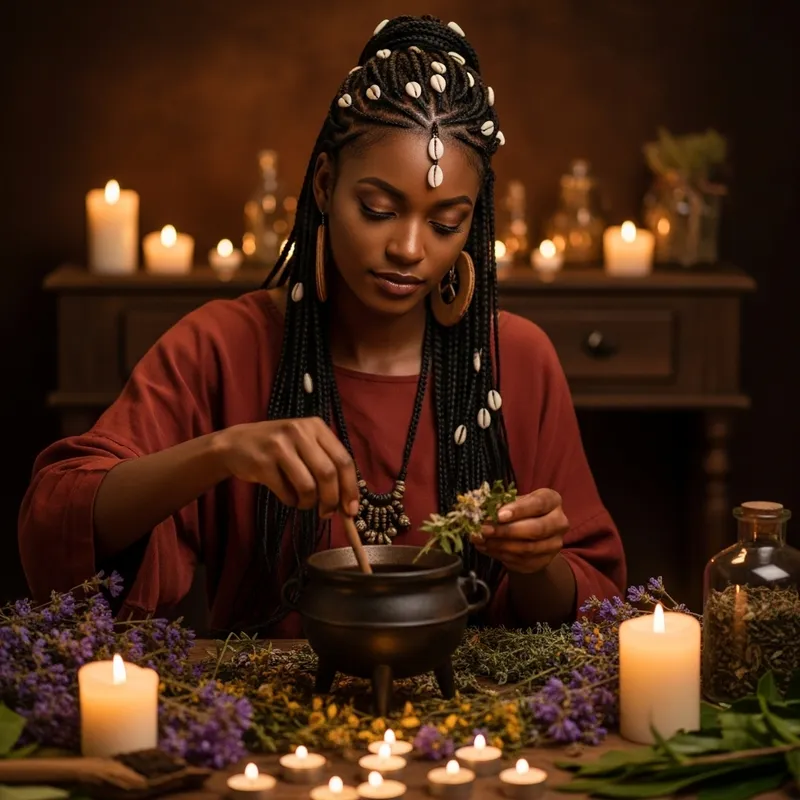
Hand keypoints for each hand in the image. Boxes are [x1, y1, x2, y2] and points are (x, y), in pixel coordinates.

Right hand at [214, 417, 359, 517]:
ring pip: (308, 486)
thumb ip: (327, 464)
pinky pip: (286, 493)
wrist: (235, 444)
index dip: (350, 488)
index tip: (351, 510)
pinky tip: (288, 497)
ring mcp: (279, 445)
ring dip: (309, 503)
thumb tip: (348, 501)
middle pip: (328, 474)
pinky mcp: (262, 462)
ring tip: (303, 503)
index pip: (344, 459)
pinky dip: (291, 501)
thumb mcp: (305, 444)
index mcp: (316, 426)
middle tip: (327, 513)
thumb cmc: (278, 448)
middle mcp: (299, 431)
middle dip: (331, 500)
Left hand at [473, 488, 567, 573]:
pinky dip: (500, 555)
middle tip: (484, 530)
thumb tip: (483, 510)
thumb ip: (501, 504)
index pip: (538, 504)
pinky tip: (486, 548)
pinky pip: (521, 561)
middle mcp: (559, 522)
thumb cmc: (521, 511)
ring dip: (500, 545)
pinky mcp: (544, 561)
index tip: (498, 515)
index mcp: (552, 500)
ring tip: (480, 540)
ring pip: (527, 548)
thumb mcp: (514, 502)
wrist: (530, 534)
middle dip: (507, 531)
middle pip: (536, 529)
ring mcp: (554, 544)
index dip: (518, 510)